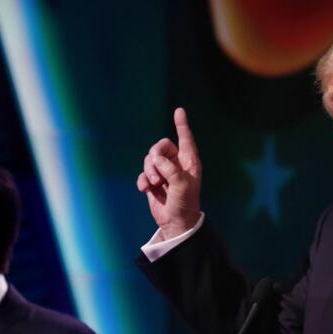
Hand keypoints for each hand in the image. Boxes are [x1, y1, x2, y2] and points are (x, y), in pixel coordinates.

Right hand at [136, 107, 202, 238]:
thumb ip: (169, 168)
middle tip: (157, 172)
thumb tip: (155, 159)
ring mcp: (164, 173)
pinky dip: (143, 181)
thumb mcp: (181, 184)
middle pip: (160, 147)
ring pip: (149, 160)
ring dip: (149, 171)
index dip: (181, 124)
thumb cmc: (185, 204)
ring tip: (154, 184)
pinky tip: (146, 190)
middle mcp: (176, 164)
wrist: (175, 222)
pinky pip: (143, 173)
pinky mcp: (153, 182)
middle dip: (155, 157)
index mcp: (189, 162)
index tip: (179, 110)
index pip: (185, 139)